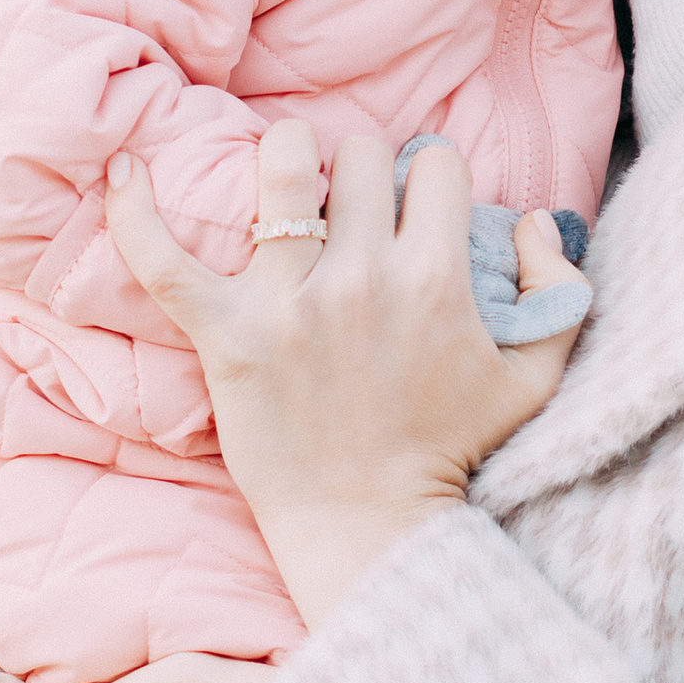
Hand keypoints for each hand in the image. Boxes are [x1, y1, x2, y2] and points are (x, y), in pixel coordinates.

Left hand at [104, 123, 581, 629]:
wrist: (369, 527)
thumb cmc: (451, 454)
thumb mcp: (533, 377)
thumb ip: (557, 291)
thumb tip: (530, 220)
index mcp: (437, 279)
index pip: (434, 162)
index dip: (427, 172)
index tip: (415, 201)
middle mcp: (364, 278)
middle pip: (358, 155)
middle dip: (358, 167)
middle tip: (350, 206)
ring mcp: (289, 304)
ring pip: (279, 170)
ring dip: (283, 157)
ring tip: (283, 176)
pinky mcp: (227, 336)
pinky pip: (164, 258)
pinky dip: (136, 209)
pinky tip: (126, 169)